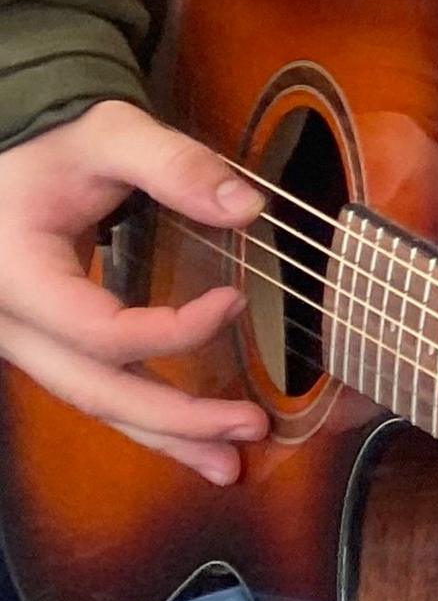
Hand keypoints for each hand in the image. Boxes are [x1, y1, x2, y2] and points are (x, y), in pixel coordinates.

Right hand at [0, 98, 268, 483]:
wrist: (3, 153)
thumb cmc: (50, 144)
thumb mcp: (108, 134)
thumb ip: (176, 164)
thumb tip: (249, 207)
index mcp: (18, 276)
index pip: (97, 331)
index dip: (172, 331)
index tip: (236, 300)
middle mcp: (12, 322)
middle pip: (94, 389)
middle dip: (175, 419)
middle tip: (251, 428)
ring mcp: (25, 340)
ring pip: (93, 402)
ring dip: (164, 436)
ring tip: (229, 466)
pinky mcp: (45, 345)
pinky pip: (94, 389)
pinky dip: (145, 418)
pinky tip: (193, 442)